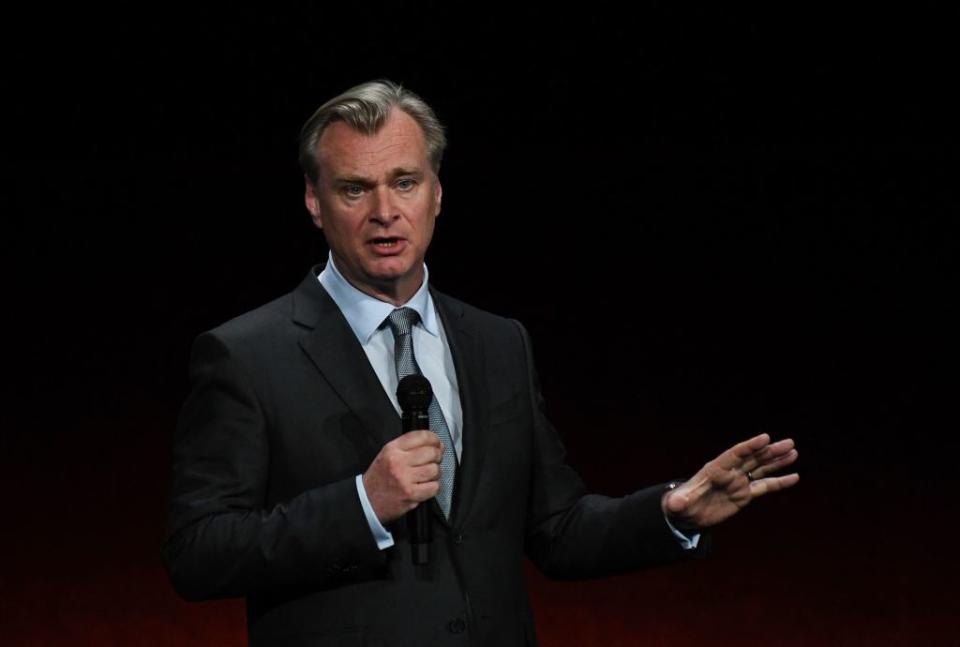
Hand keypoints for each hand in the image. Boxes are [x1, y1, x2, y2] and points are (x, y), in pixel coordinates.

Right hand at [363, 430, 443, 523]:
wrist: (368, 499)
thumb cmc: (380, 476)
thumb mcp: (388, 454)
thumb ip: (408, 446)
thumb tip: (434, 444)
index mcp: (393, 449)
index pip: (422, 436)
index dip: (434, 439)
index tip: (437, 443)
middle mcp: (398, 462)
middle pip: (431, 453)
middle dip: (437, 456)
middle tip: (434, 460)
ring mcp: (404, 479)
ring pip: (435, 470)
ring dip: (436, 473)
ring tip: (428, 475)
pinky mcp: (410, 494)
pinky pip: (433, 487)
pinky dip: (433, 487)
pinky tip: (426, 486)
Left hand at [662, 433, 798, 530]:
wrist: (686, 514)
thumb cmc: (680, 505)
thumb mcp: (678, 504)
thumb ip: (678, 502)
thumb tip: (675, 504)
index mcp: (715, 469)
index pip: (735, 454)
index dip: (750, 445)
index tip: (765, 437)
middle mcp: (730, 472)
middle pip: (753, 457)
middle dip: (770, 450)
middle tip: (789, 442)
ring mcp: (738, 482)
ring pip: (761, 468)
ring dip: (777, 461)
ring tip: (794, 452)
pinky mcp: (744, 494)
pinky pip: (764, 486)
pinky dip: (779, 482)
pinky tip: (794, 477)